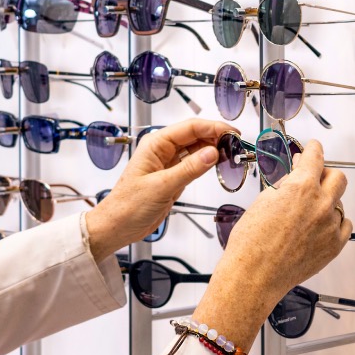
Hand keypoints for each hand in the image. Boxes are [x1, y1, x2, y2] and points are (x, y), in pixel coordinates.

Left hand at [84, 119, 233, 262]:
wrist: (117, 227)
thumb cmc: (128, 206)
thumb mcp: (161, 187)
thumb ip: (189, 169)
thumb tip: (212, 153)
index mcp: (155, 144)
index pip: (190, 128)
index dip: (213, 127)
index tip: (232, 132)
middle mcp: (162, 150)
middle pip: (195, 135)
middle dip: (216, 137)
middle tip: (236, 144)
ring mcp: (168, 163)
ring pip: (196, 149)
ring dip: (213, 149)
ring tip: (231, 153)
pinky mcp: (173, 176)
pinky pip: (194, 164)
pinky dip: (207, 163)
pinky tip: (218, 164)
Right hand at [192, 140, 350, 352]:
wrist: (254, 276)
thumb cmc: (251, 243)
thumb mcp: (263, 200)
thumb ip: (285, 184)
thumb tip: (295, 174)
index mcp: (301, 187)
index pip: (315, 157)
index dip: (314, 149)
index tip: (314, 148)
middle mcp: (321, 204)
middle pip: (337, 177)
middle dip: (325, 174)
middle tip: (313, 178)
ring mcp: (330, 226)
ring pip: (339, 203)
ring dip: (327, 202)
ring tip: (307, 213)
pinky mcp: (334, 245)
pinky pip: (343, 226)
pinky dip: (333, 223)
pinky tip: (317, 227)